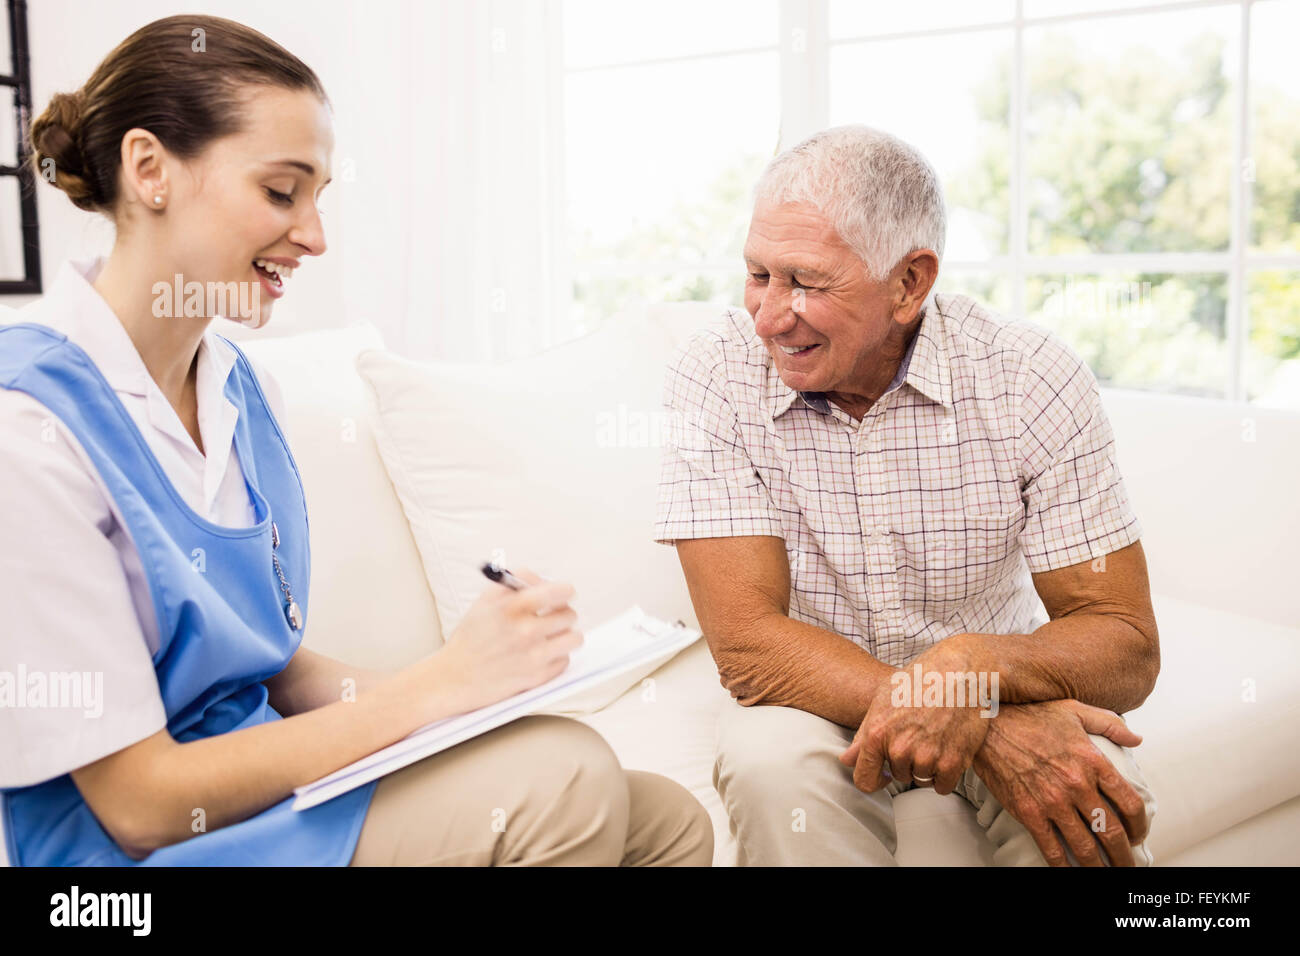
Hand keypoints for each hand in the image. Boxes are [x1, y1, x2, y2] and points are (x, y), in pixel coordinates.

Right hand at [430, 568, 582, 714]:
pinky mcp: (537, 678)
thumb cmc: (470, 637)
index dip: (565, 591)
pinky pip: (565, 661)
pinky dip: (556, 657)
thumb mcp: (485, 601)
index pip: (556, 592)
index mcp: (511, 609)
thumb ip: (515, 583)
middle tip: (551, 617)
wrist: (453, 678)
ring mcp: (533, 657)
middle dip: (562, 613)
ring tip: (551, 636)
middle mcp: (525, 632)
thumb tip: (544, 579)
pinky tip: (540, 655)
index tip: (565, 593)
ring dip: (565, 636)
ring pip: (574, 638)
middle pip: (569, 615)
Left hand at [839, 643, 994, 795]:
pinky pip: (942, 786)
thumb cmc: (919, 679)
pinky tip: (947, 751)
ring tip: (934, 738)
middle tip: (919, 735)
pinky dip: (945, 774)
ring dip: (927, 768)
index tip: (883, 773)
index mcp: (877, 734)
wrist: (959, 670)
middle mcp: (899, 749)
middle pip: (898, 776)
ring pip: (921, 780)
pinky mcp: (952, 762)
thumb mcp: (883, 699)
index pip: (865, 780)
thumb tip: (846, 760)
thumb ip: (864, 734)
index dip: (874, 779)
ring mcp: (927, 757)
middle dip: (906, 762)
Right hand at [972, 699, 1147, 866]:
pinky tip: (1070, 870)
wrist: (987, 724)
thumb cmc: (1029, 715)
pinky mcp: (1029, 812)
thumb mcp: (1075, 710)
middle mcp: (1076, 784)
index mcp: (1092, 761)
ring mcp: (1052, 801)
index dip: (1140, 825)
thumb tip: (1136, 739)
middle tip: (1128, 864)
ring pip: (1085, 845)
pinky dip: (1063, 865)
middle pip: (1111, 831)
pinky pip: (1051, 848)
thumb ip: (1110, 725)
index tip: (1138, 834)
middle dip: (1124, 855)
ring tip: (1104, 872)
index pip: (1129, 803)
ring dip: (1099, 865)